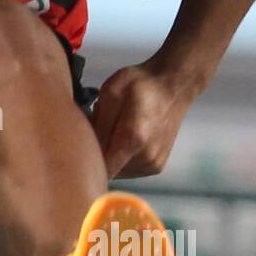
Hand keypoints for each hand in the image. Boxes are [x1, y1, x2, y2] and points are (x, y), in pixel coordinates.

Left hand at [91, 59, 197, 178]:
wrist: (174, 86)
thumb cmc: (141, 84)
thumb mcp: (111, 93)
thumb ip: (98, 123)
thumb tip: (85, 149)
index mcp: (133, 139)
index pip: (101, 168)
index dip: (86, 160)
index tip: (81, 143)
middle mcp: (145, 158)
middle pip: (107, 169)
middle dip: (98, 151)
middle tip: (100, 127)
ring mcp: (153, 165)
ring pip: (117, 170)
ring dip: (111, 154)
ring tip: (115, 131)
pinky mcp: (156, 167)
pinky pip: (129, 169)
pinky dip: (122, 157)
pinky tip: (126, 138)